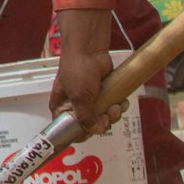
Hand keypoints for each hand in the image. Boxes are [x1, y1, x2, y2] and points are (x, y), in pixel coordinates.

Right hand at [50, 9, 127, 134]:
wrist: (90, 50)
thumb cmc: (77, 69)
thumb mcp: (79, 96)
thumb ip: (86, 117)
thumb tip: (96, 130)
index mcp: (62, 109)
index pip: (70, 130)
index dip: (84, 133)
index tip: (95, 129)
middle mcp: (75, 107)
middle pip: (90, 126)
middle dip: (103, 122)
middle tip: (107, 114)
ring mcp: (90, 102)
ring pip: (104, 119)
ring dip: (113, 114)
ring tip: (116, 105)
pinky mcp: (103, 96)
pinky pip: (112, 109)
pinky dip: (119, 107)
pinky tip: (121, 101)